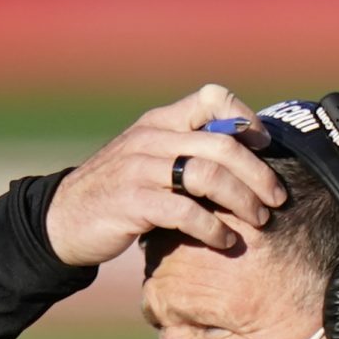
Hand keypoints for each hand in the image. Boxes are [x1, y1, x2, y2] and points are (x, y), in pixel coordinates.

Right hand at [45, 83, 288, 266]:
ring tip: (258, 221)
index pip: (211, 98)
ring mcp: (139, 169)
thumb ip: (184, 150)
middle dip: (257, 172)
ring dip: (242, 200)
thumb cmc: (116, 193)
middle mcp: (150, 138)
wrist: (62, 220)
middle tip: (277, 198)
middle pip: (221, 143)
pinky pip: (184, 211)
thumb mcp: (148, 159)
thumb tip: (242, 153)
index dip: (245, 117)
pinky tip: (225, 240)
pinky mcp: (132, 203)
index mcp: (159, 122)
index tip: (264, 146)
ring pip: (208, 175)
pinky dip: (212, 228)